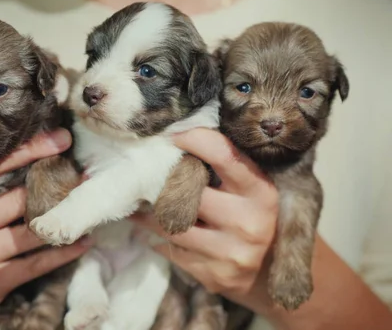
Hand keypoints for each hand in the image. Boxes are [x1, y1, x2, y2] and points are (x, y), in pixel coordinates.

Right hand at [0, 129, 90, 329]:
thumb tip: (30, 159)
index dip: (25, 151)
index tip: (58, 138)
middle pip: (17, 198)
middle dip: (54, 185)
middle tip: (82, 173)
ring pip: (32, 231)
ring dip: (64, 218)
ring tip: (87, 204)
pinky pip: (37, 263)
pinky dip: (63, 252)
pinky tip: (82, 241)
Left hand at [131, 128, 278, 309]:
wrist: (269, 273)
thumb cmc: (253, 216)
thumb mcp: (253, 188)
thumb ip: (226, 166)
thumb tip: (180, 135)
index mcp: (261, 191)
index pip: (223, 155)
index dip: (194, 140)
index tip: (173, 136)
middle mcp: (249, 222)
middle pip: (187, 193)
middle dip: (164, 183)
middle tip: (148, 173)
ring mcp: (231, 252)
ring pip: (170, 223)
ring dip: (150, 212)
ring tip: (140, 202)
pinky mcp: (213, 275)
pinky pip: (170, 249)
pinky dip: (156, 237)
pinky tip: (153, 229)